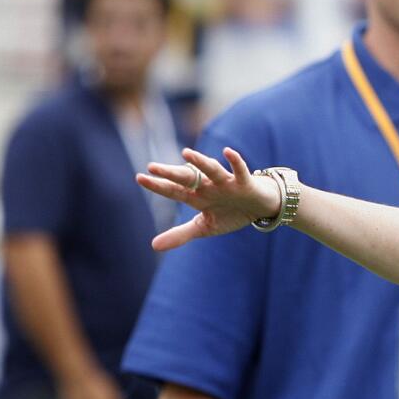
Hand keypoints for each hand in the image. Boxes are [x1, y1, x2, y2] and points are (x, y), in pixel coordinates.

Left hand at [137, 148, 281, 251]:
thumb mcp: (204, 227)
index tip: (139, 177)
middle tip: (152, 167)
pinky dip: (235, 161)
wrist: (259, 207)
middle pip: (187, 178)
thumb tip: (153, 246)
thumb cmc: (230, 214)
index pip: (174, 190)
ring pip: (211, 170)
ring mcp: (226, 183)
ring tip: (186, 154)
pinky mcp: (244, 182)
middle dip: (171, 173)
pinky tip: (227, 152)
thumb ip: (180, 234)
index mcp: (197, 197)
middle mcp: (208, 186)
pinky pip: (239, 170)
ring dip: (200, 162)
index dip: (158, 186)